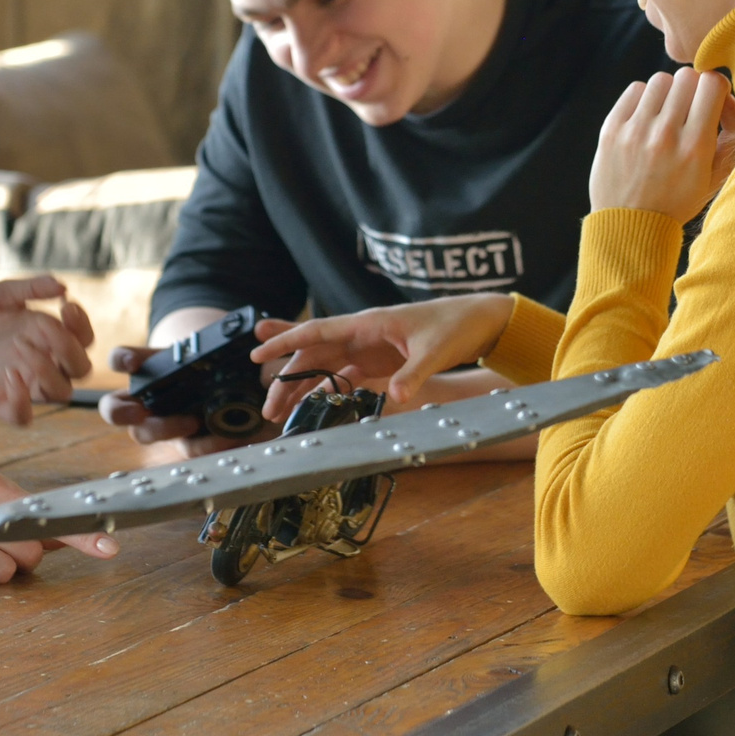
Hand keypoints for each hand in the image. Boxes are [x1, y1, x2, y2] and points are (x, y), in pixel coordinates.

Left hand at [0, 275, 93, 426]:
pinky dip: (22, 401)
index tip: (66, 307)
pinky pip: (25, 416)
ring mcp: (21, 385)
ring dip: (48, 370)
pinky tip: (6, 376)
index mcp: (42, 336)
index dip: (82, 325)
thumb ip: (27, 288)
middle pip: (81, 368)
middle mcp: (38, 362)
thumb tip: (63, 286)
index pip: (82, 339)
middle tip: (45, 330)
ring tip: (19, 347)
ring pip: (62, 392)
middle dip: (72, 349)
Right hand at [100, 309, 289, 454]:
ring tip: (192, 421)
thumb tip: (256, 331)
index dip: (121, 360)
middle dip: (121, 411)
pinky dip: (204, 444)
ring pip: (145, 434)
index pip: (120, 360)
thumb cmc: (217, 361)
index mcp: (147, 368)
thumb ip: (230, 340)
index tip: (132, 363)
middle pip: (115, 409)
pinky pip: (188, 449)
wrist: (239, 385)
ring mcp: (162, 424)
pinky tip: (223, 437)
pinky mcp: (187, 443)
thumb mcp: (218, 349)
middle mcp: (145, 399)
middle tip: (139, 410)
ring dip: (164, 429)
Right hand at [248, 295, 511, 414]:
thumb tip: (395, 399)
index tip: (257, 354)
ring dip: (301, 389)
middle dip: (287, 380)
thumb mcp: (434, 351)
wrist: (477, 321)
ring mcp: (367, 349)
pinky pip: (343, 377)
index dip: (285, 343)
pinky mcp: (378, 362)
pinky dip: (325, 392)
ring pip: (323, 369)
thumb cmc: (454, 326)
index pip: (316, 332)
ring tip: (279, 413)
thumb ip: (413, 375)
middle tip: (268, 409)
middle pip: (312, 356)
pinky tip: (311, 408)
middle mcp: (361, 335)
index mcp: (367, 324)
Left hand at [588, 69, 734, 222]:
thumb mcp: (713, 179)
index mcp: (695, 148)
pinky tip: (646, 118)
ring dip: (667, 93)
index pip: (712, 83)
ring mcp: (635, 131)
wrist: (630, 226)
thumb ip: (728, 138)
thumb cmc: (678, 201)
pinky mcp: (612, 129)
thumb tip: (727, 99)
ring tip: (665, 114)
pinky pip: (635, 90)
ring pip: (660, 80)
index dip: (715, 88)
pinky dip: (644, 99)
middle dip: (693, 89)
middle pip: (687, 77)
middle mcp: (665, 135)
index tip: (711, 100)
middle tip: (688, 108)